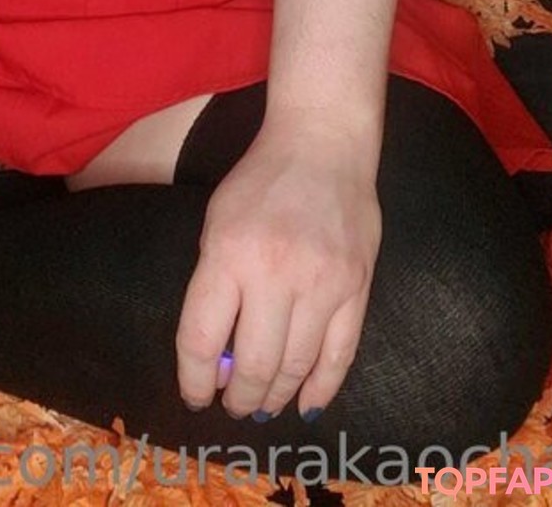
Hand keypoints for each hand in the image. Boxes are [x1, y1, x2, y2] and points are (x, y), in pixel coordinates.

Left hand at [175, 117, 380, 421]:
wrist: (323, 145)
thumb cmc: (260, 182)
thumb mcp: (216, 223)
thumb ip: (214, 287)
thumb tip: (220, 361)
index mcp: (229, 253)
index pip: (203, 339)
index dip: (194, 379)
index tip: (195, 395)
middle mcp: (276, 272)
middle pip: (254, 364)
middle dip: (239, 397)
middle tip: (234, 406)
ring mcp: (323, 282)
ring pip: (296, 367)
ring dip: (276, 397)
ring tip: (263, 406)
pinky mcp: (357, 286)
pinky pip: (341, 354)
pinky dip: (321, 387)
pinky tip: (305, 403)